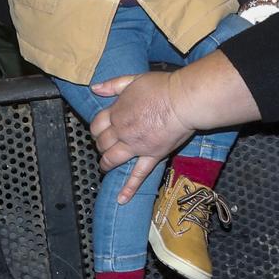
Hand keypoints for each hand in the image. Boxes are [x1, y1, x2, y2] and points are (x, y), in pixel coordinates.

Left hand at [88, 71, 194, 203]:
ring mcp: (136, 146)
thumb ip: (113, 85)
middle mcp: (122, 131)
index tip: (100, 130)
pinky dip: (129, 188)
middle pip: (103, 143)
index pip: (97, 124)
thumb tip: (95, 88)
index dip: (96, 128)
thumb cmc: (162, 87)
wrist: (183, 100)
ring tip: (105, 166)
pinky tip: (121, 199)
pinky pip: (138, 175)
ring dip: (106, 163)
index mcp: (117, 112)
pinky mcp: (152, 156)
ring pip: (113, 159)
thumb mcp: (134, 79)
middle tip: (105, 146)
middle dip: (101, 145)